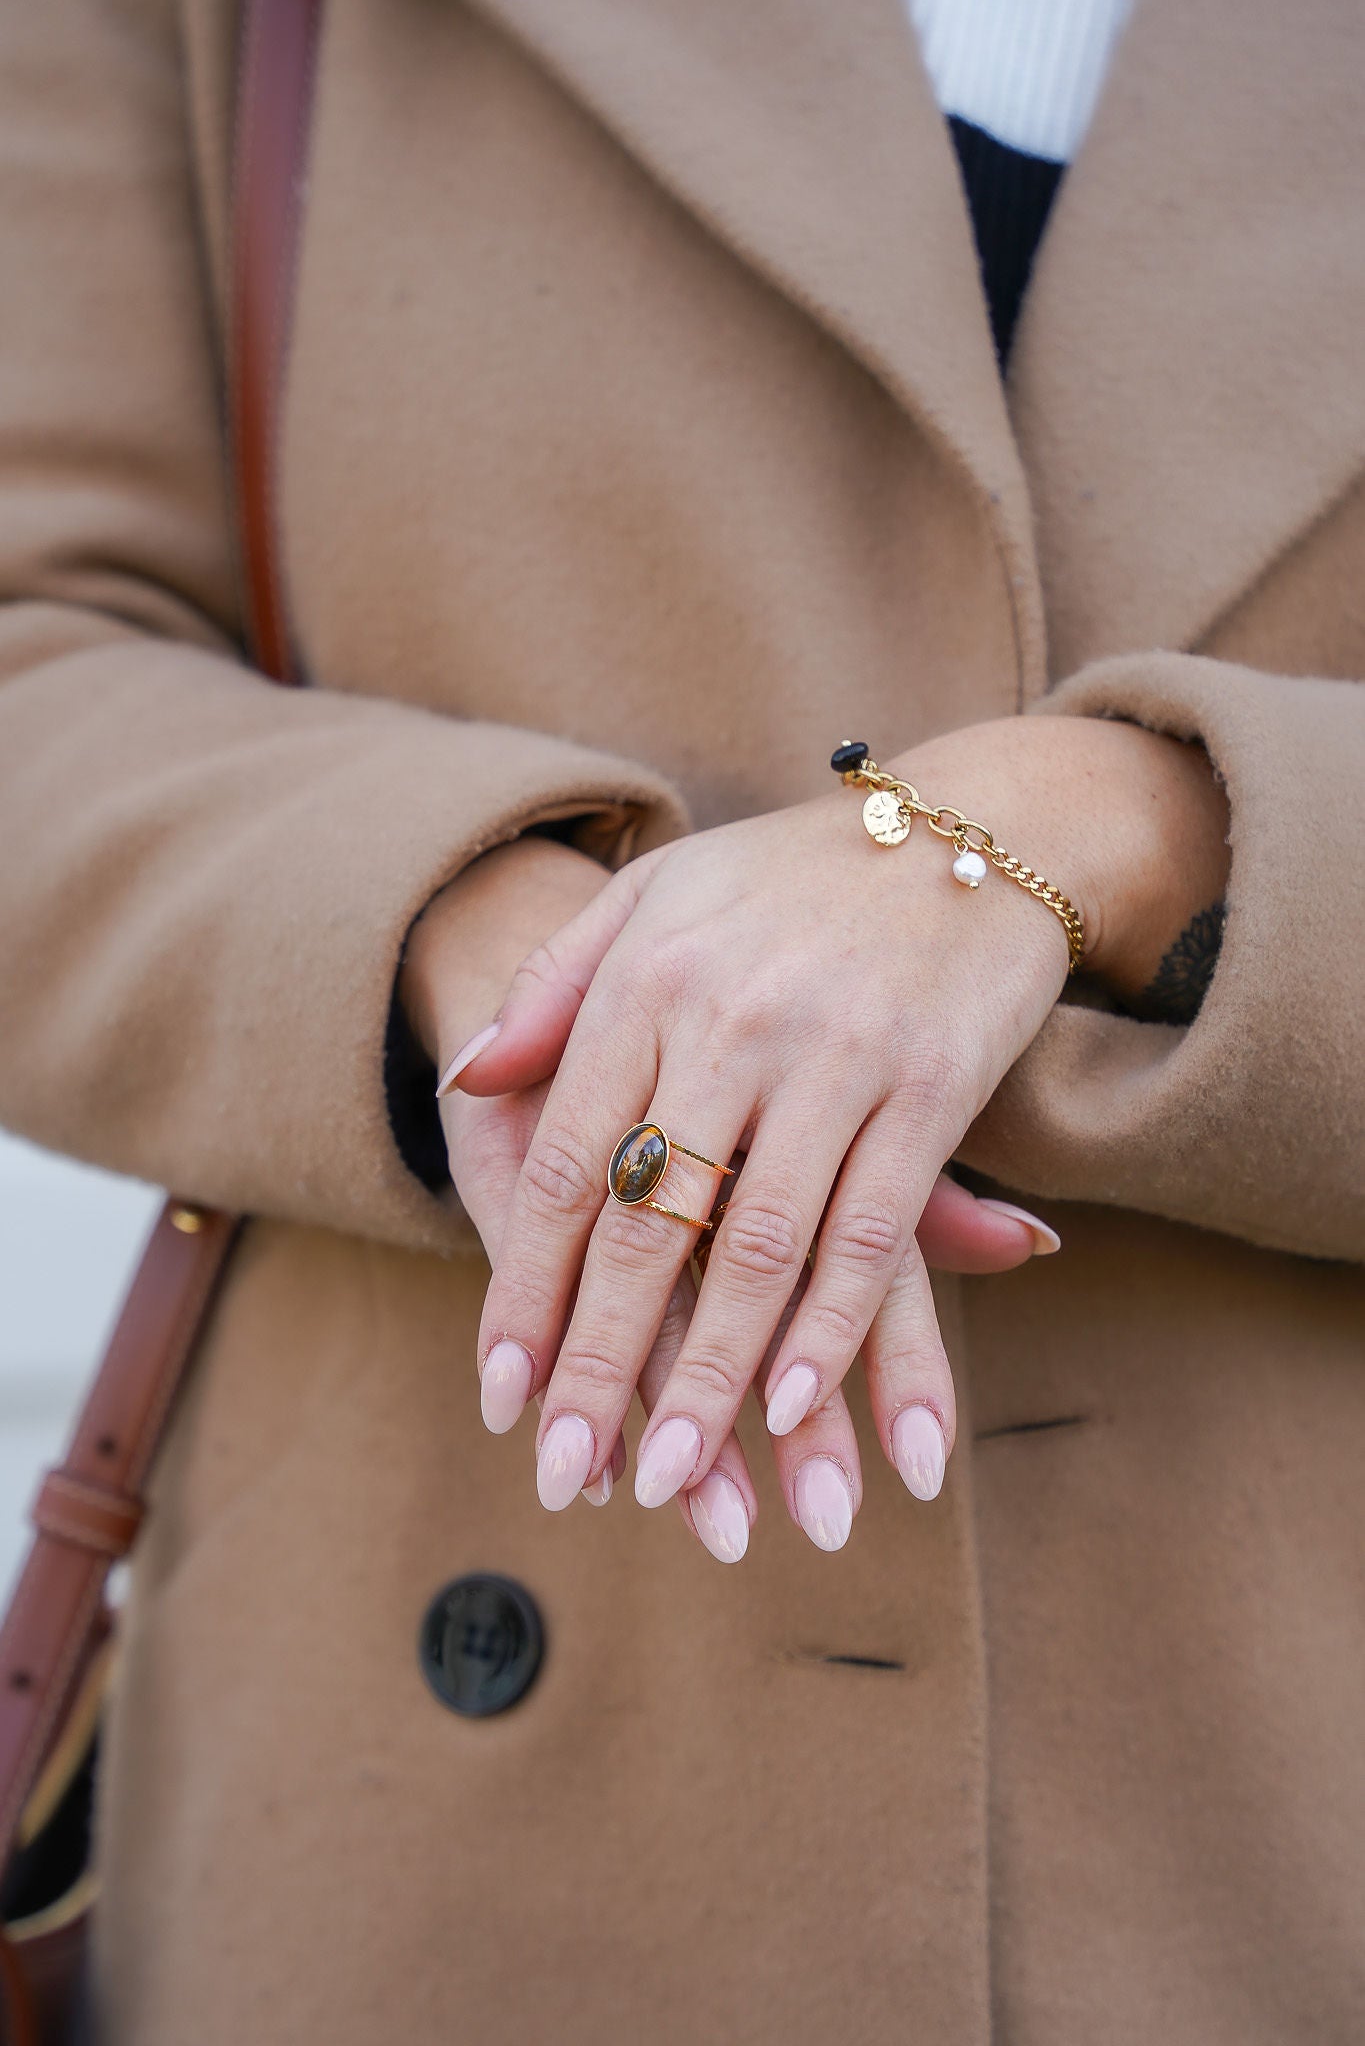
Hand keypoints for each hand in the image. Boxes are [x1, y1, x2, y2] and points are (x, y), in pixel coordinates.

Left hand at [403, 837, 1057, 1556]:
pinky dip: (832, 1327)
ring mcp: (835, 1056)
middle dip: (603, 1365)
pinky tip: (797, 1402)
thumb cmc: (786, 875)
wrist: (965, 826)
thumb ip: (554, 990)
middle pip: (648, 1224)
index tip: (502, 1394)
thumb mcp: (653, 896)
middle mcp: (731, 1021)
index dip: (531, 1291)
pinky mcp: (931, 1087)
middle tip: (568, 1477)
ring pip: (757, 1246)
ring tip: (674, 1477)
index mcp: (648, 979)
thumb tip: (465, 1081)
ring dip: (714, 1375)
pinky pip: (870, 1229)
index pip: (572, 1168)